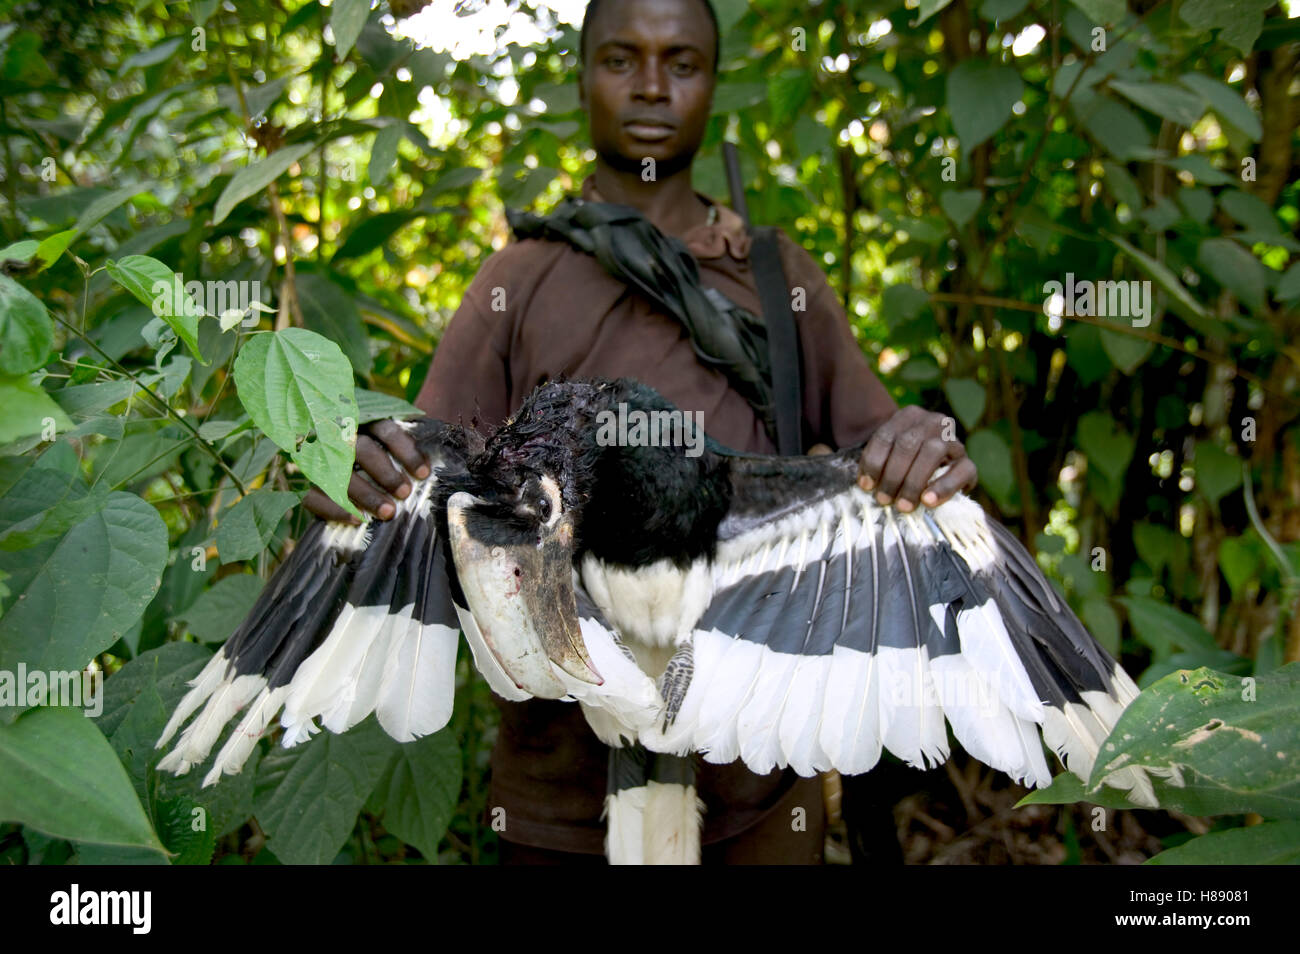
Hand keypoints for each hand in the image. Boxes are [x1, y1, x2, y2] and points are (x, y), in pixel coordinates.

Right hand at [302, 419, 429, 523]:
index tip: (423, 474)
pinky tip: (355, 519)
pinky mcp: (302, 476)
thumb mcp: (378, 432)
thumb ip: (399, 443)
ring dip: (365, 493)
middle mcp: (337, 431)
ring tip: (387, 511)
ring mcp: (316, 453)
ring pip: (339, 471)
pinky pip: (313, 494)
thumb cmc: (363, 442)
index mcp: (360, 417)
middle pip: (362, 449)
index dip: (406, 451)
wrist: (307, 439)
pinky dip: (334, 508)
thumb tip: (427, 464)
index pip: (386, 430)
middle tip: (404, 493)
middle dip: (386, 473)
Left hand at [856, 406, 976, 511]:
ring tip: (903, 505)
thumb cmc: (903, 464)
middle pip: (908, 443)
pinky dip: (943, 487)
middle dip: (893, 475)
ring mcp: (954, 441)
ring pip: (933, 451)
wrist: (935, 471)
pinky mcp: (969, 464)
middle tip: (883, 500)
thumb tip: (867, 485)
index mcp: (909, 416)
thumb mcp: (887, 457)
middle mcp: (933, 422)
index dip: (873, 462)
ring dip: (913, 481)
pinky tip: (928, 501)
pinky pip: (961, 471)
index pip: (886, 436)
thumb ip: (878, 463)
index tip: (866, 486)